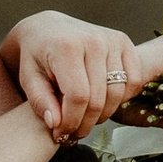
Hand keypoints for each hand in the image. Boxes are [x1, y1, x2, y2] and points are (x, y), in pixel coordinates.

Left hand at [3, 11, 147, 139]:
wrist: (49, 28)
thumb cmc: (36, 56)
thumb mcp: (29, 78)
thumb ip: (40, 102)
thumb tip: (55, 124)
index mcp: (67, 47)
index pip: (78, 96)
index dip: (71, 121)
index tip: (60, 133)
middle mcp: (93, 41)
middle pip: (98, 98)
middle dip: (85, 123)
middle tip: (73, 133)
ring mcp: (112, 40)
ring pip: (117, 93)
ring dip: (103, 115)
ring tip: (85, 120)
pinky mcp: (125, 42)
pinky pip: (133, 81)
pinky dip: (121, 98)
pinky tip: (103, 103)